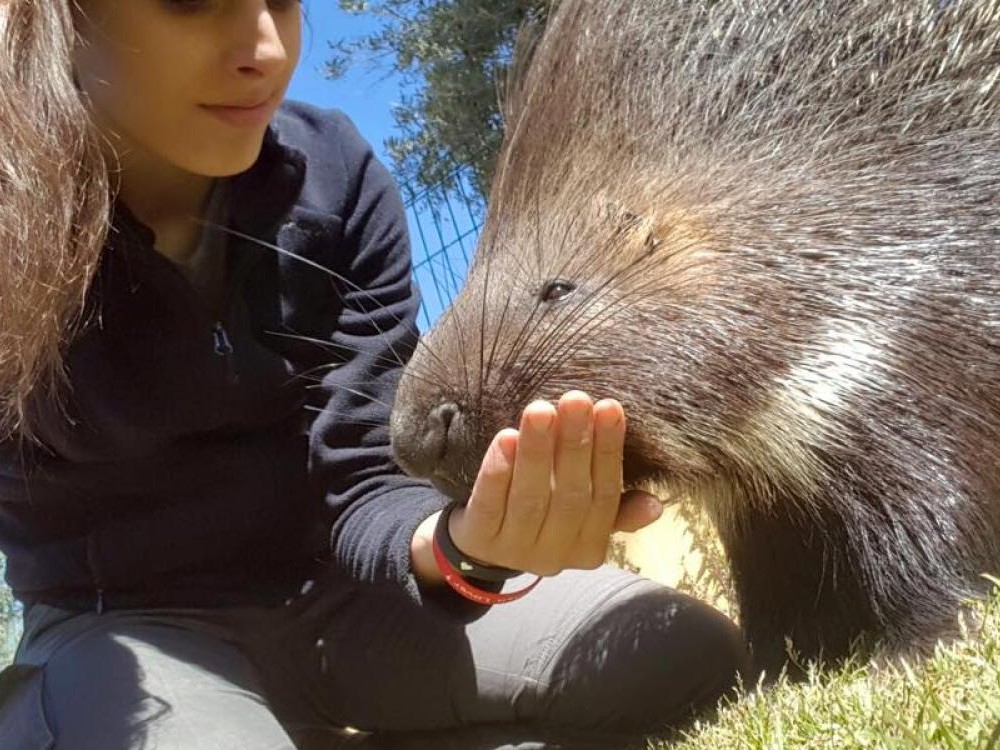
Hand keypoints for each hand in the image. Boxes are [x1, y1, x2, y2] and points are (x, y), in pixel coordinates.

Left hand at [411, 391, 663, 584]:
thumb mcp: (581, 518)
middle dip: (575, 444)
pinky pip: (490, 503)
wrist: (480, 549)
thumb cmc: (542, 515)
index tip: (610, 408)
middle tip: (576, 399)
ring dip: (538, 451)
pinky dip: (498, 471)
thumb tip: (656, 505)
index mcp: (588, 547)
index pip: (605, 496)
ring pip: (531, 497)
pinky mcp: (480, 539)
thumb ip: (617, 509)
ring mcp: (515, 550)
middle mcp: (554, 554)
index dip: (609, 452)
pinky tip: (506, 439)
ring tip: (541, 410)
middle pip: (570, 496)